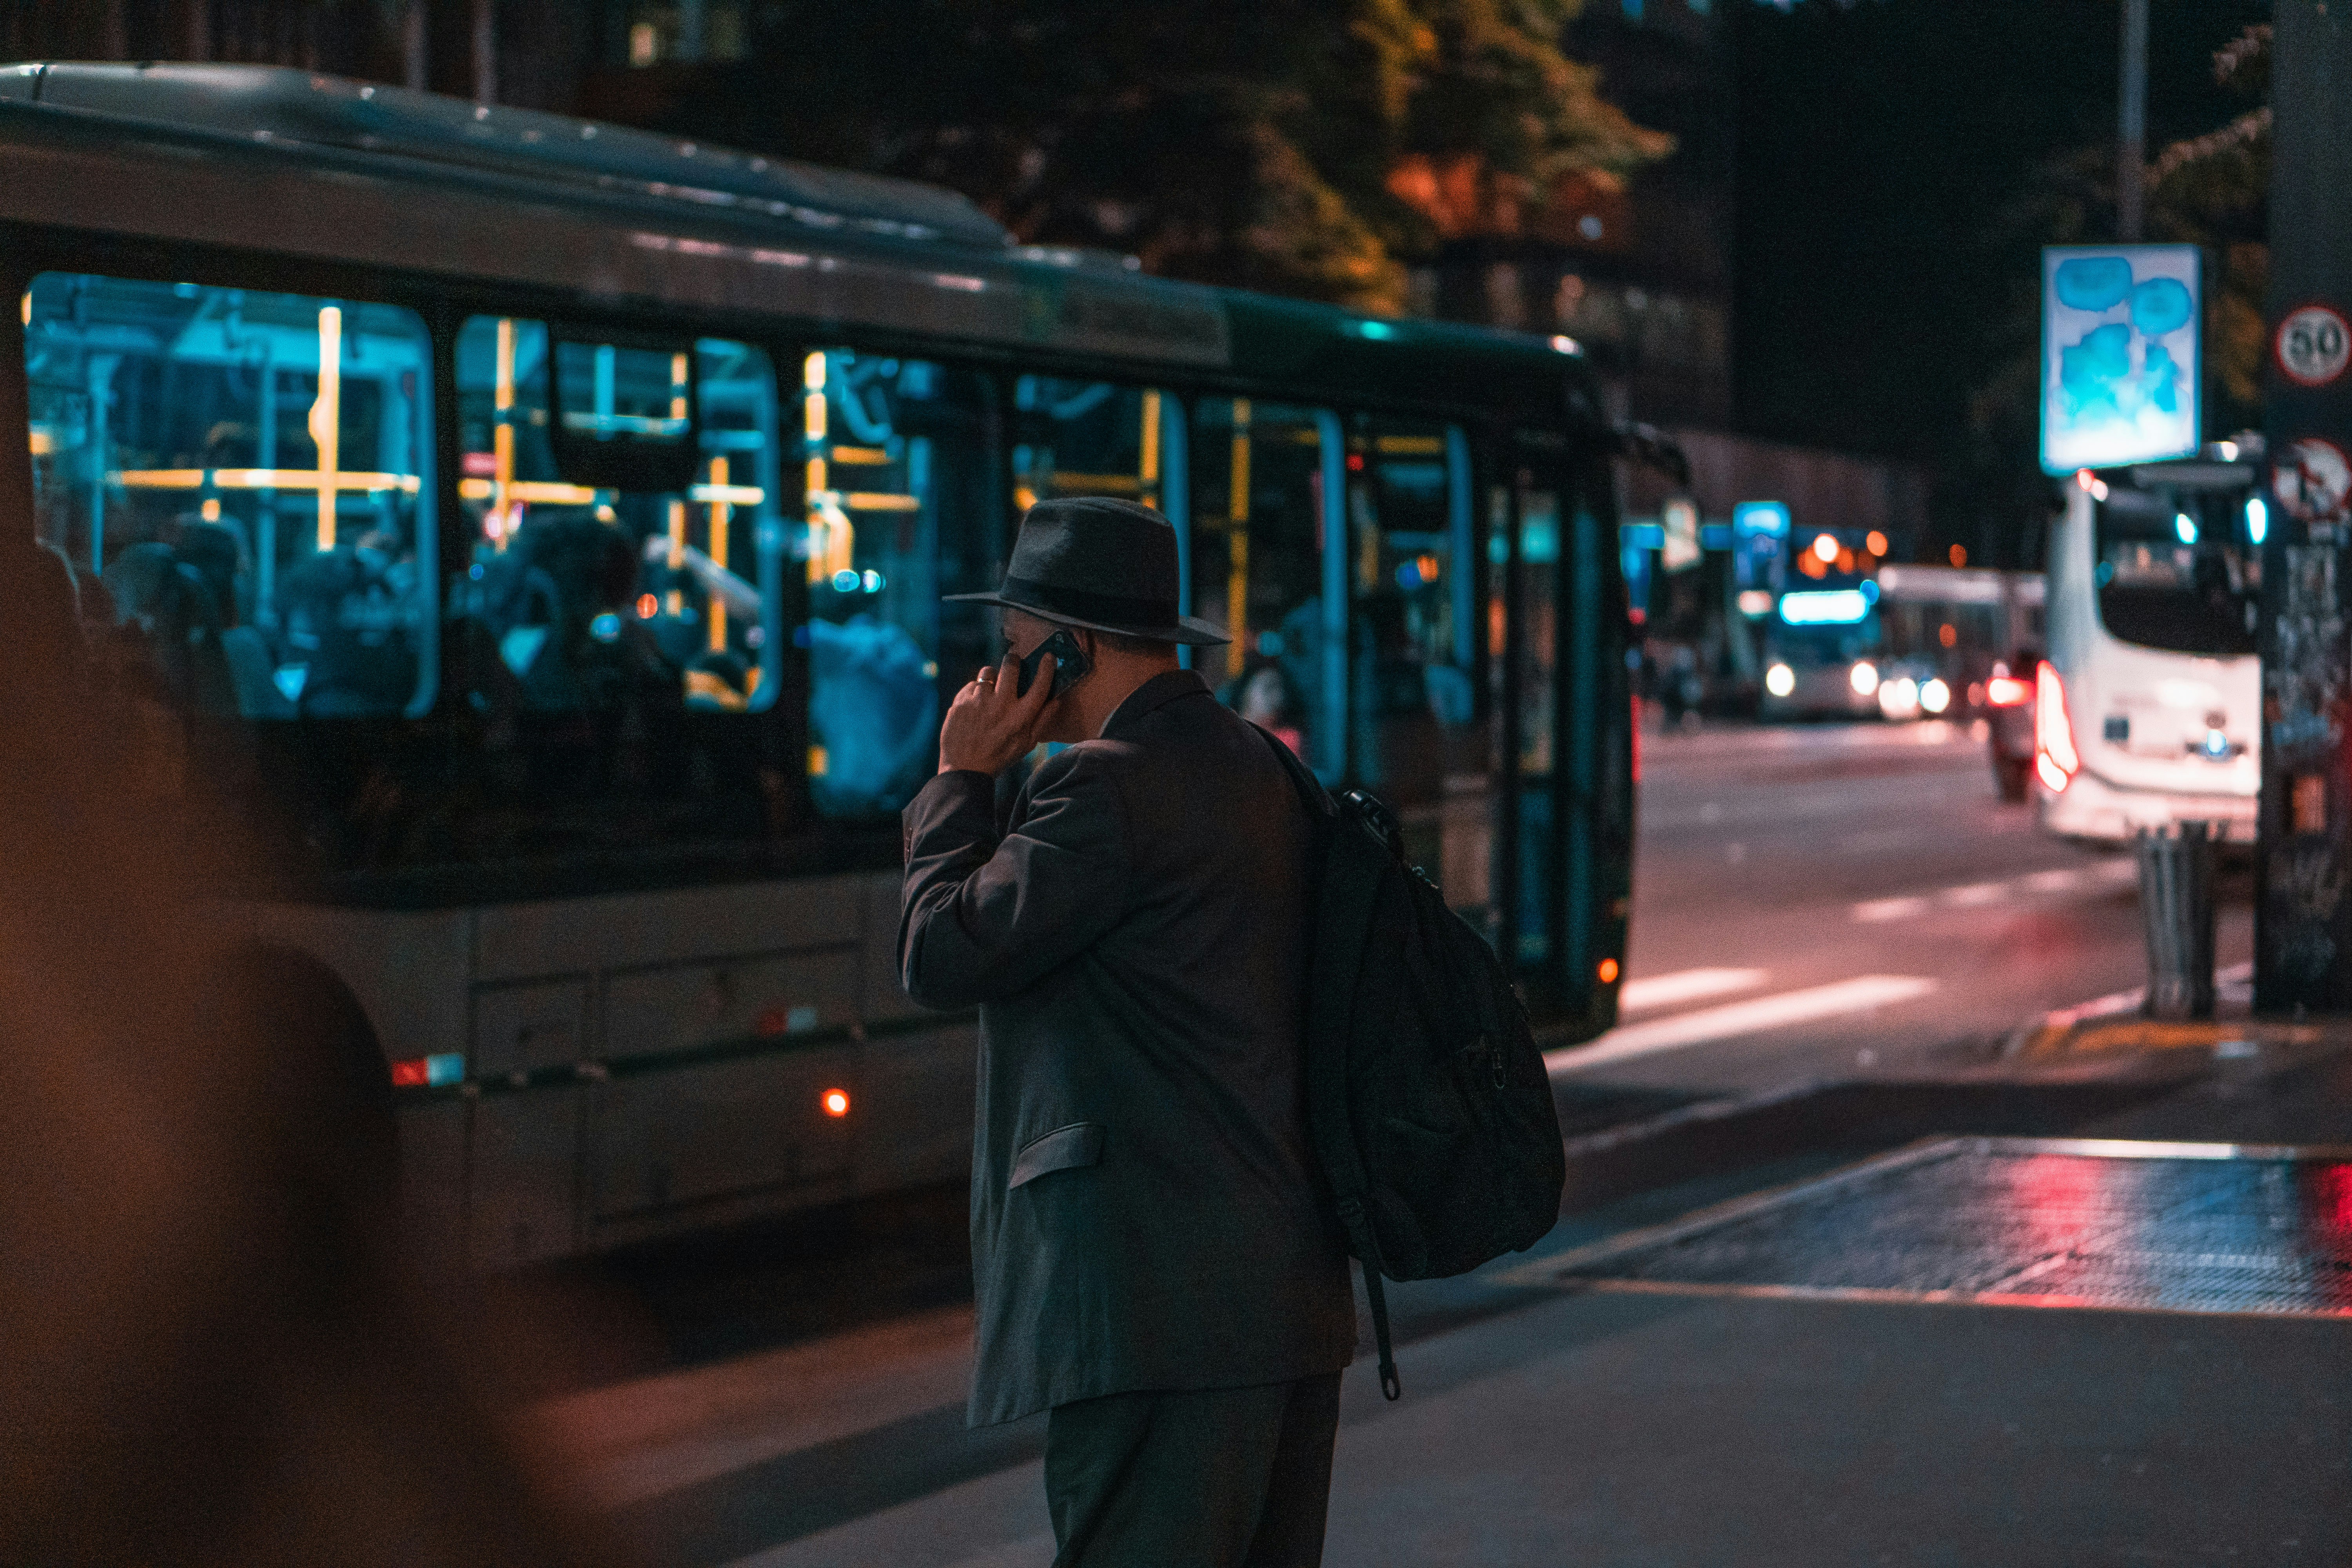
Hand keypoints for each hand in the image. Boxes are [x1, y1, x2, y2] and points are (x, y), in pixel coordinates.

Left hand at [938, 651, 1053, 774]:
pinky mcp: (961, 701)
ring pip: (988, 671)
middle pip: (1011, 666)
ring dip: (992, 676)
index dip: (1047, 667)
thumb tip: (1056, 699)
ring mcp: (979, 701)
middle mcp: (1001, 704)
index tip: (1049, 657)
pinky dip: (975, 691)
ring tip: (991, 688)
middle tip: (1013, 662)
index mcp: (1021, 716)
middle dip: (1013, 660)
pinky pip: (972, 684)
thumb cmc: (1000, 756)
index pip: (1040, 684)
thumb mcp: (1027, 744)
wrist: (966, 768)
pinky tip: (975, 705)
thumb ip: (1043, 720)